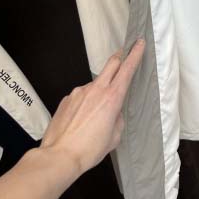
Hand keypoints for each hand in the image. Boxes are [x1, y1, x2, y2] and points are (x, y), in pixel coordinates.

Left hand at [40, 39, 145, 176]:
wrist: (59, 156)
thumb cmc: (90, 150)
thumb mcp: (114, 137)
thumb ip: (117, 119)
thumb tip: (113, 112)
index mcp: (112, 98)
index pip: (127, 69)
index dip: (135, 54)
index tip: (139, 42)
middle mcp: (95, 90)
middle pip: (111, 64)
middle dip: (120, 58)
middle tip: (124, 56)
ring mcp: (79, 92)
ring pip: (95, 83)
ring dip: (100, 90)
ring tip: (95, 113)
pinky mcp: (67, 99)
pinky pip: (81, 95)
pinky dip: (85, 102)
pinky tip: (82, 119)